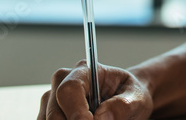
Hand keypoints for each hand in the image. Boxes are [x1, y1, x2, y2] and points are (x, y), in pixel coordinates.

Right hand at [37, 60, 153, 119]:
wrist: (127, 101)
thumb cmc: (130, 96)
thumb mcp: (136, 98)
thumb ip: (123, 105)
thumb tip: (102, 116)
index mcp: (85, 71)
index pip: (69, 89)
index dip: (77, 112)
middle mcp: (63, 82)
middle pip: (54, 112)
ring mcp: (52, 100)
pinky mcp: (49, 115)